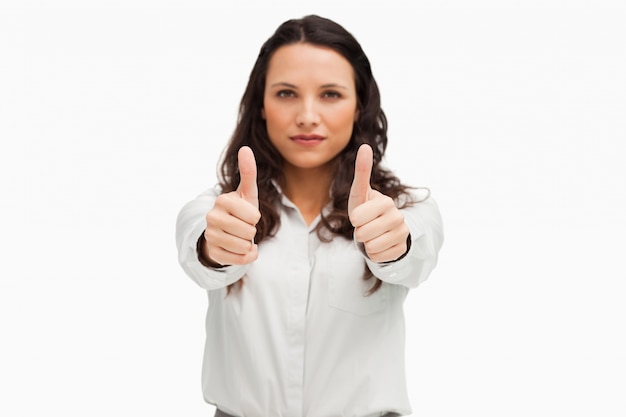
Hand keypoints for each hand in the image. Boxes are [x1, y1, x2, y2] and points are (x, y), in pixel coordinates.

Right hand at [203, 146, 260, 265]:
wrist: (225, 232)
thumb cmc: (240, 211)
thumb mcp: (247, 193)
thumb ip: (248, 172)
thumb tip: (246, 148)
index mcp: (222, 200)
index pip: (254, 215)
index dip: (255, 217)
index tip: (246, 214)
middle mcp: (212, 217)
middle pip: (249, 231)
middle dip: (251, 231)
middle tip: (242, 227)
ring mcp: (210, 235)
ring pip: (244, 246)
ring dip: (247, 244)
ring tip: (239, 237)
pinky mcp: (213, 253)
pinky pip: (239, 260)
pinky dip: (245, 257)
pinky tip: (238, 249)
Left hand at [348, 144, 409, 262]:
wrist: (383, 229)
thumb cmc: (367, 209)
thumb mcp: (360, 192)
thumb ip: (362, 171)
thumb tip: (365, 146)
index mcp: (386, 202)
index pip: (357, 217)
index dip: (355, 218)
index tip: (361, 214)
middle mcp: (397, 217)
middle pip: (363, 234)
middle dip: (359, 232)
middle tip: (366, 226)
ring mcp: (401, 234)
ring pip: (371, 246)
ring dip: (366, 243)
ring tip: (372, 235)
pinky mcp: (401, 249)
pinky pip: (378, 257)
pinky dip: (374, 254)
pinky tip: (380, 244)